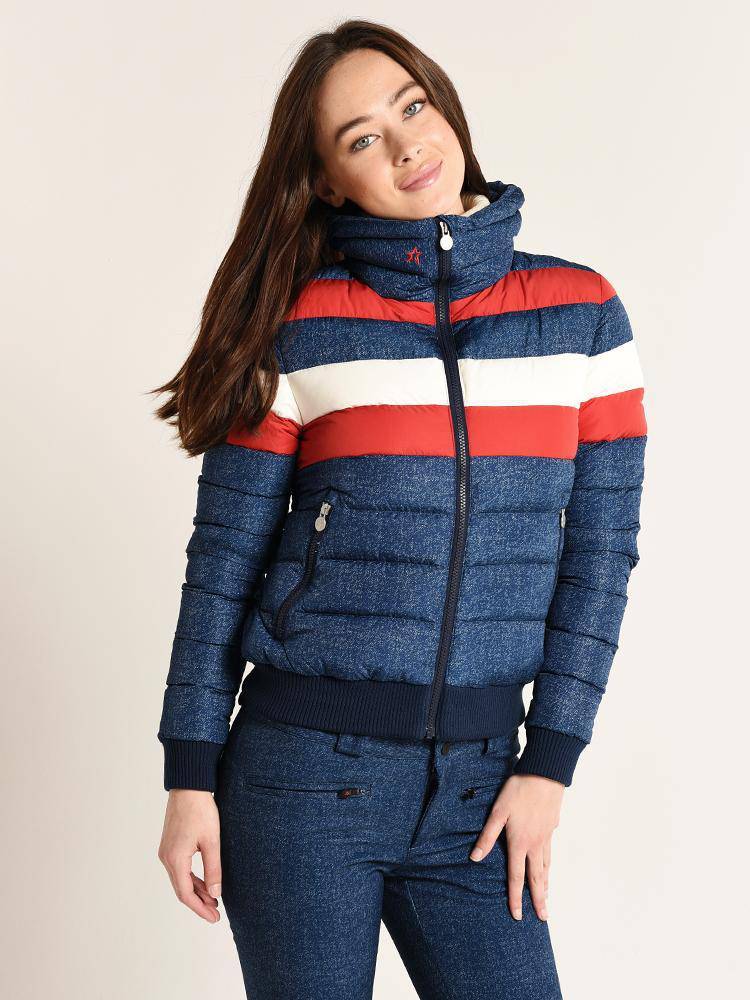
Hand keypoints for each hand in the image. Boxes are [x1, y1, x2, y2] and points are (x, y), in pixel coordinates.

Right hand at [158, 789, 222, 922]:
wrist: (188, 787)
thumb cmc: (201, 811)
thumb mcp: (212, 841)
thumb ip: (213, 869)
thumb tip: (215, 894)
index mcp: (175, 859)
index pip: (186, 894)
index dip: (200, 909)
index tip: (214, 918)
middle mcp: (166, 858)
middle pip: (182, 889)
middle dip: (199, 903)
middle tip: (216, 913)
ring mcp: (166, 851)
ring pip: (181, 879)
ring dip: (196, 890)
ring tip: (213, 900)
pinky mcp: (170, 844)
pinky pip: (180, 868)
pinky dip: (192, 878)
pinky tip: (204, 882)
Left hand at [469, 772, 563, 921]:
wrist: (545, 774)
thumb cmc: (518, 791)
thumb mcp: (498, 811)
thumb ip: (487, 835)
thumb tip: (475, 857)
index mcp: (519, 842)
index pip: (517, 876)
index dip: (516, 897)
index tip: (517, 916)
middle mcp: (535, 844)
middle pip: (537, 878)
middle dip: (538, 899)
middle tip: (543, 918)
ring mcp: (546, 837)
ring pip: (546, 867)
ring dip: (545, 885)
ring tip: (546, 898)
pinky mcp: (552, 828)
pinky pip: (550, 854)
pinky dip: (549, 866)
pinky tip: (548, 867)